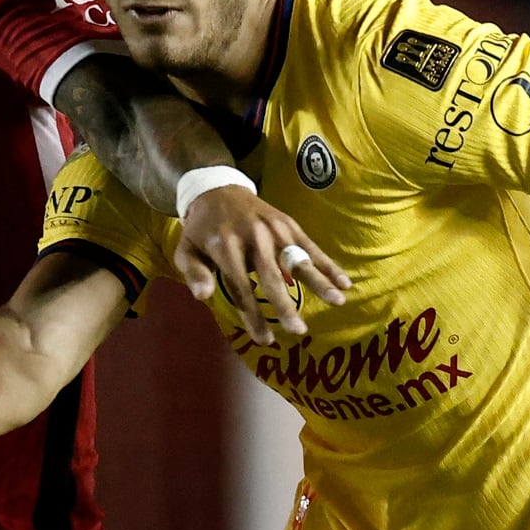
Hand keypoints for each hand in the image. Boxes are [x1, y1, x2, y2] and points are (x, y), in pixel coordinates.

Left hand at [173, 186, 351, 345]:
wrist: (217, 189)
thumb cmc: (201, 230)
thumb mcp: (185, 250)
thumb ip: (193, 274)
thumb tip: (202, 297)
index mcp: (225, 246)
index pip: (240, 285)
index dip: (252, 314)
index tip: (264, 339)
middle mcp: (253, 236)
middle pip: (271, 275)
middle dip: (285, 305)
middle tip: (299, 331)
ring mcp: (274, 229)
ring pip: (298, 258)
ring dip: (319, 281)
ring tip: (338, 301)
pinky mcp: (289, 224)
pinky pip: (311, 246)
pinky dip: (328, 264)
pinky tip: (345, 282)